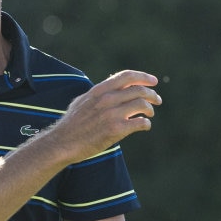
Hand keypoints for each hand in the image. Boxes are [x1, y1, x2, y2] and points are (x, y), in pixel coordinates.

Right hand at [46, 70, 160, 161]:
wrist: (63, 143)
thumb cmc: (71, 124)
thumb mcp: (82, 101)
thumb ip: (97, 93)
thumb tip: (110, 86)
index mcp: (99, 90)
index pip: (126, 76)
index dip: (143, 77)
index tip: (153, 81)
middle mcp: (107, 99)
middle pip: (138, 90)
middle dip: (152, 94)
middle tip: (157, 100)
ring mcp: (111, 114)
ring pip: (142, 105)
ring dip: (150, 109)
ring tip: (149, 114)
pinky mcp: (115, 130)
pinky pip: (139, 123)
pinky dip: (146, 123)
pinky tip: (144, 125)